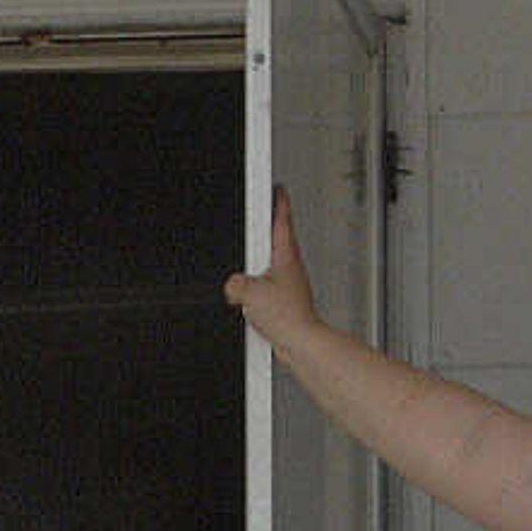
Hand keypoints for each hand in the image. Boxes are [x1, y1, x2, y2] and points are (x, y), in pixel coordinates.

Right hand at [223, 185, 322, 340]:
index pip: (282, 218)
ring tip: (244, 278)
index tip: (276, 187)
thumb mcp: (248, 293)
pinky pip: (265, 289)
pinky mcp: (284, 301)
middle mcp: (290, 266)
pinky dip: (255, 293)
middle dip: (261, 234)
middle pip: (274, 239)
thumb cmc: (288, 317)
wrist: (300, 343)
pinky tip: (247, 304)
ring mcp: (288, 283)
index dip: (277, 200)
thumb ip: (235, 283)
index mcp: (285, 254)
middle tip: (251, 226)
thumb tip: (231, 284)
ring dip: (256, 268)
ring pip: (268, 266)